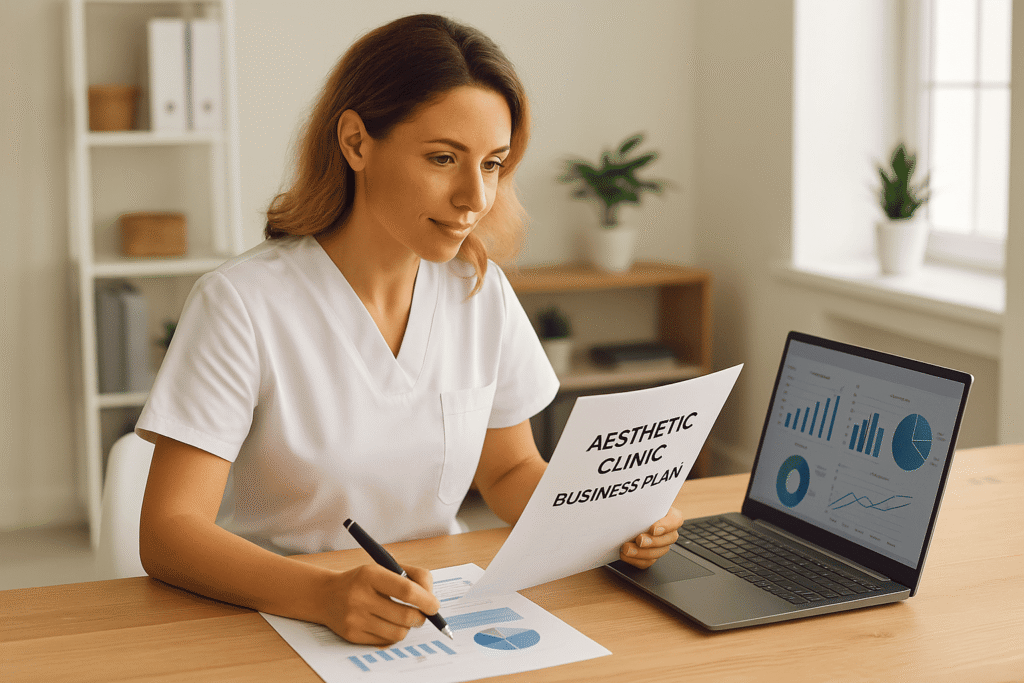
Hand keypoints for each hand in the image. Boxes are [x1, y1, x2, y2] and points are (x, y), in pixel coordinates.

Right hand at [318, 563, 439, 644]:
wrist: (327, 595)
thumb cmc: (363, 581)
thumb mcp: (384, 567)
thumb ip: (412, 577)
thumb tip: (432, 600)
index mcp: (370, 574)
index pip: (407, 590)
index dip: (426, 600)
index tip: (434, 606)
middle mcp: (360, 596)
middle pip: (406, 615)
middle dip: (421, 617)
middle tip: (422, 614)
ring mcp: (355, 618)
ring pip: (399, 632)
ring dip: (408, 627)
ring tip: (404, 618)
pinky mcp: (352, 635)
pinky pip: (386, 641)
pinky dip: (393, 634)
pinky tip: (388, 623)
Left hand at [619, 506, 683, 568]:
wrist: (626, 518)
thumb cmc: (636, 508)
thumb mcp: (640, 502)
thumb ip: (642, 503)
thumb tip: (634, 503)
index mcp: (669, 515)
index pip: (676, 520)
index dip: (666, 526)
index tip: (653, 529)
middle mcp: (669, 531)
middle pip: (668, 539)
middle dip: (652, 541)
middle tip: (639, 540)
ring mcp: (661, 545)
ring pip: (658, 553)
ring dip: (641, 553)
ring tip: (627, 549)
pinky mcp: (652, 555)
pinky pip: (647, 562)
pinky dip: (635, 560)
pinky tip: (625, 556)